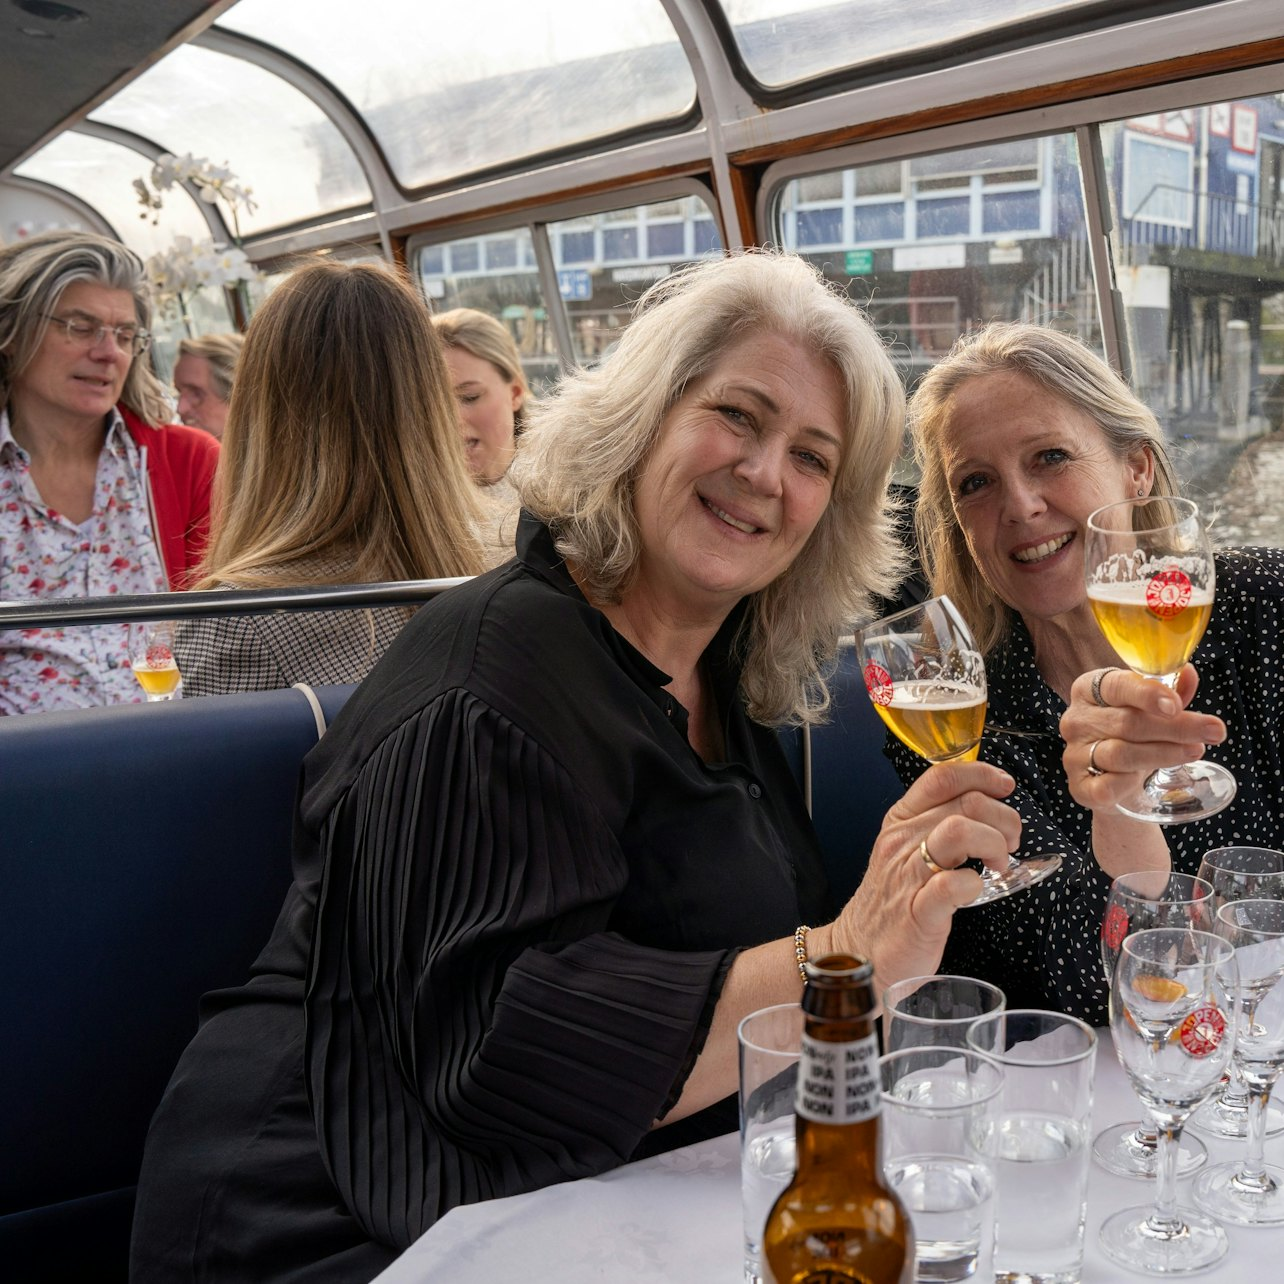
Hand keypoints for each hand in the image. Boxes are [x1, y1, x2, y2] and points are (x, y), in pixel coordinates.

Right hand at [827, 761, 1020, 990]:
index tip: (1004, 786)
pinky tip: (976, 890)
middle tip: (1008, 844)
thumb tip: (985, 809)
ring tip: (998, 865)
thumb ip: (937, 827)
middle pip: (965, 802)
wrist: (857, 951)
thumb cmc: (892, 903)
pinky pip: (952, 885)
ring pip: (960, 831)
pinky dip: (975, 884)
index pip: (941, 778)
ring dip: (993, 845)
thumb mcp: (906, 851)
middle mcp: (902, 842)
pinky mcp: (918, 912)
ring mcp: (908, 875)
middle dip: (1003, 819)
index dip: (981, 774)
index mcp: (900, 822)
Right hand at [1060, 665, 1225, 811]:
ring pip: (1120, 754)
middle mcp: (1076, 720)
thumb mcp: (1151, 709)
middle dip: (1175, 727)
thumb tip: (1188, 673)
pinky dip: (1129, 783)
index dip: (1147, 694)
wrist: (1116, 782)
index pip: (1115, 686)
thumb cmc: (1135, 736)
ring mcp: (1074, 755)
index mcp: (1089, 690)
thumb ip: (1171, 690)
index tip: (1176, 705)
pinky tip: (1146, 779)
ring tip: (1195, 751)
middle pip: (1127, 723)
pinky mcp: (1079, 787)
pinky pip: (1106, 786)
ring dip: (1163, 754)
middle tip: (1213, 731)